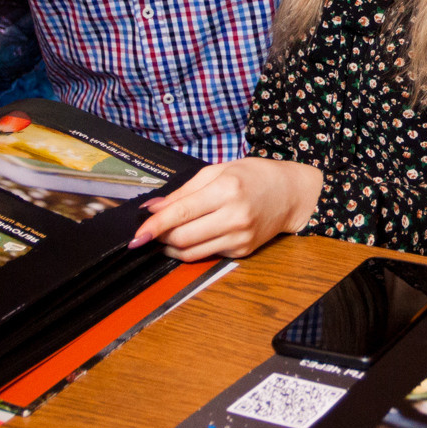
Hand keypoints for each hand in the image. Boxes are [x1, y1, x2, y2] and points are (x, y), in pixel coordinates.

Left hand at [128, 156, 323, 260]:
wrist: (289, 194)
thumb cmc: (252, 175)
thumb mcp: (217, 171)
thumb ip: (183, 192)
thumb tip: (152, 209)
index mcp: (226, 190)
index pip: (181, 213)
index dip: (155, 226)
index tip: (137, 235)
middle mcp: (234, 216)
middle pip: (182, 238)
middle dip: (160, 237)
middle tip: (151, 231)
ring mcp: (240, 237)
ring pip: (192, 253)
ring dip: (171, 248)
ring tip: (166, 236)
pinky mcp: (242, 251)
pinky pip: (207, 255)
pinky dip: (192, 249)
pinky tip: (193, 236)